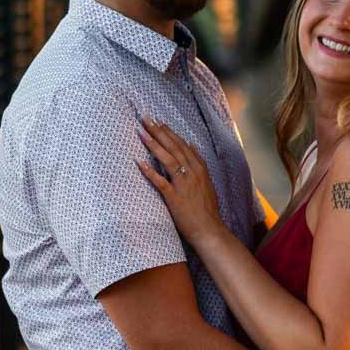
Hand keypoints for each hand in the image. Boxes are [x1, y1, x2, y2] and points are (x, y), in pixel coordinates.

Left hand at [135, 118, 222, 245]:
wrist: (210, 231)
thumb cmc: (207, 210)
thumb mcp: (207, 183)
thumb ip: (199, 164)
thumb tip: (192, 145)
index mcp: (200, 170)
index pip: (183, 146)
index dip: (170, 133)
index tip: (159, 122)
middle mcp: (193, 174)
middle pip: (174, 148)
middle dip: (159, 132)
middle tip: (146, 119)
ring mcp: (184, 185)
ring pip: (168, 159)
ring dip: (154, 144)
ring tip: (142, 132)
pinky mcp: (175, 198)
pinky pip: (161, 182)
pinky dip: (150, 172)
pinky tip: (139, 162)